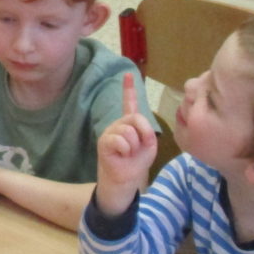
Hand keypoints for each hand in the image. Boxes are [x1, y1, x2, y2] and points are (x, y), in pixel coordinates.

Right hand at [95, 74, 155, 210]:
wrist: (126, 179)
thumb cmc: (137, 162)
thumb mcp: (149, 145)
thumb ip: (146, 131)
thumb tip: (135, 127)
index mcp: (130, 123)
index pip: (129, 103)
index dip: (129, 88)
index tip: (128, 74)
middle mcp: (118, 124)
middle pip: (136, 118)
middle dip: (143, 134)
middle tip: (138, 148)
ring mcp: (110, 132)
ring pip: (129, 131)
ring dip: (134, 146)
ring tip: (128, 154)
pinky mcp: (104, 142)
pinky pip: (120, 140)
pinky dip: (125, 150)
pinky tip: (121, 155)